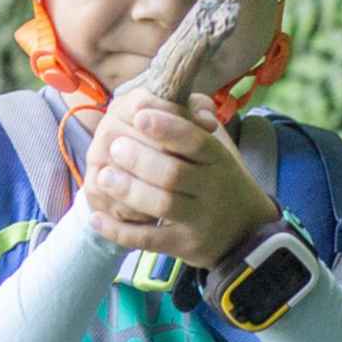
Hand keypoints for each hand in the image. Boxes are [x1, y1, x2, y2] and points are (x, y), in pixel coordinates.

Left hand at [80, 89, 278, 269]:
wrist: (245, 230)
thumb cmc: (219, 178)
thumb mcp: (217, 148)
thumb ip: (193, 121)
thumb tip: (166, 96)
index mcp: (218, 159)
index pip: (195, 141)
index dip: (168, 127)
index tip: (140, 115)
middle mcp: (212, 189)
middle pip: (173, 173)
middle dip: (140, 158)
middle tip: (114, 146)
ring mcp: (199, 220)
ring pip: (162, 205)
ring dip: (129, 190)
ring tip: (105, 176)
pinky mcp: (184, 245)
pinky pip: (149, 240)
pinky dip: (120, 231)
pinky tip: (97, 219)